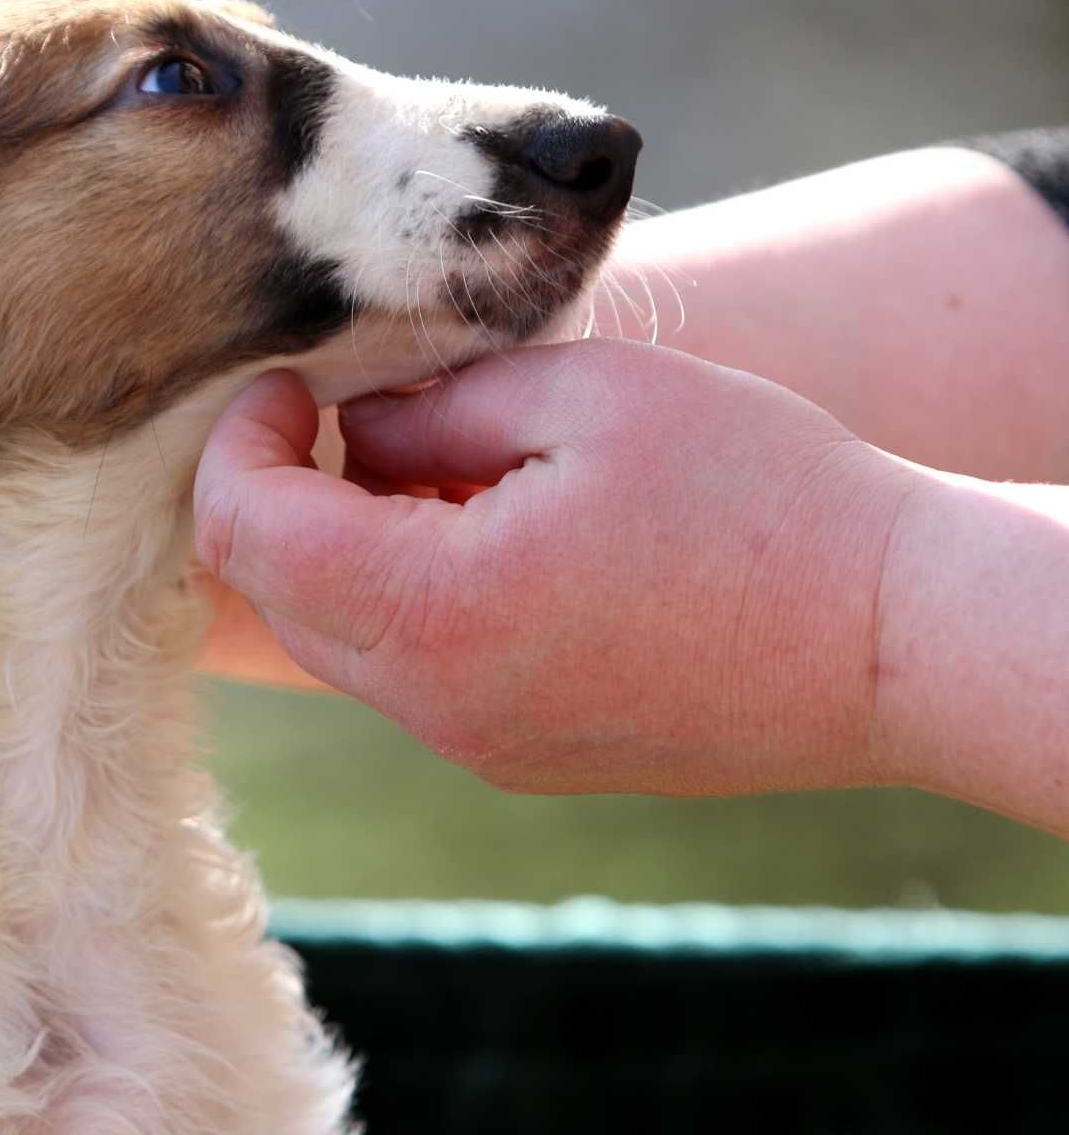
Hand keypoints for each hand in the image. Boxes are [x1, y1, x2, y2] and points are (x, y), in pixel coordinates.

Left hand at [194, 340, 919, 797]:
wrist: (895, 638)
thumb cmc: (759, 494)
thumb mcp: (583, 396)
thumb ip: (431, 405)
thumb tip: (349, 428)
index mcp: (435, 612)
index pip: (247, 532)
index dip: (238, 441)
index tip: (284, 382)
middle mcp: (435, 704)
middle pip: (275, 595)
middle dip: (280, 492)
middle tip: (345, 407)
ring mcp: (477, 744)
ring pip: (338, 637)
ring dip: (343, 544)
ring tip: (436, 459)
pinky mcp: (520, 753)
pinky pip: (409, 671)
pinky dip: (403, 593)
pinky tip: (482, 524)